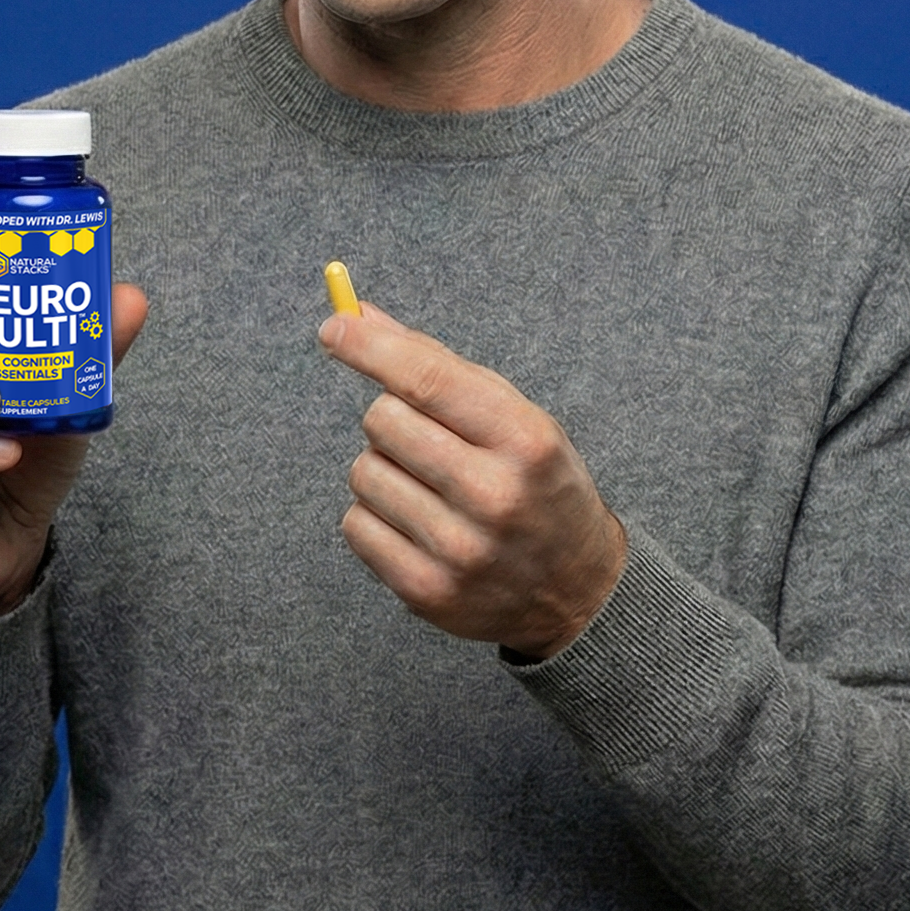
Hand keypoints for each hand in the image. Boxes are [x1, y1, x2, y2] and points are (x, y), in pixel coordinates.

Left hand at [319, 302, 626, 659]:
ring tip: (429, 487)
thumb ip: (439, 367)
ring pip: (363, 472)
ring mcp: (459, 550)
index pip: (427, 379)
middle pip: (383, 420)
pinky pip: (355, 525)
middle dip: (392, 418)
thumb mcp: (514, 416)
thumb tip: (358, 318)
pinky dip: (375, 517)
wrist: (575, 588)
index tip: (334, 328)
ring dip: (383, 469)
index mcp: (525, 440)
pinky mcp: (426, 592)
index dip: (370, 348)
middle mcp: (494, 496)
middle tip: (427, 439)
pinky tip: (417, 524)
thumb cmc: (537, 484)